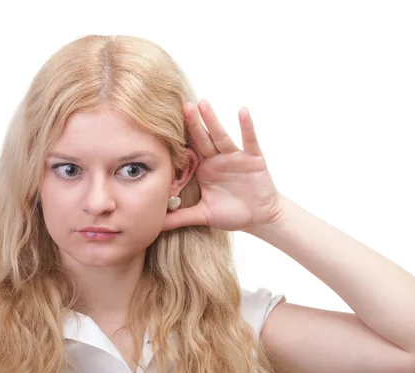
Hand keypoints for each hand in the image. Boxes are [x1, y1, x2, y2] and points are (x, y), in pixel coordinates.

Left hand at [162, 100, 284, 232]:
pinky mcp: (253, 158)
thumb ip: (180, 217)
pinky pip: (249, 140)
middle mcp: (217, 159)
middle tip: (180, 105)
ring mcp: (235, 157)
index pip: (188, 151)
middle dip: (191, 123)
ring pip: (221, 136)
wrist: (260, 218)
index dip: (177, 139)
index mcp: (203, 169)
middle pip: (202, 138)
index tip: (160, 124)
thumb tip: (154, 226)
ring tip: (202, 103)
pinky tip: (242, 111)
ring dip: (212, 120)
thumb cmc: (232, 214)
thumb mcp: (203, 215)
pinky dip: (246, 126)